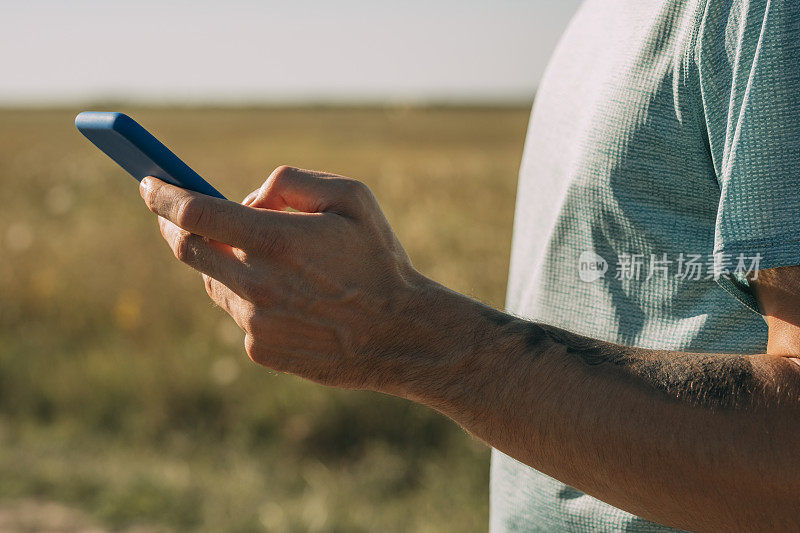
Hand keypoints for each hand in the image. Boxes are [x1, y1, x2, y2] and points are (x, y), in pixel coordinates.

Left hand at [139, 166, 424, 389]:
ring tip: (265, 257)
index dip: (164, 195)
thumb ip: (292, 181)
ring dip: (223, 261)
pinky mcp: (260, 349)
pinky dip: (249, 296)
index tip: (147, 182)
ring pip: (213, 282)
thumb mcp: (352, 197)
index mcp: (277, 240)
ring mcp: (255, 322)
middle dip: (174, 225)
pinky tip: (289, 298)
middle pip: (188, 249)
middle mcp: (257, 283)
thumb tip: (248, 197)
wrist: (400, 334)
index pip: (194, 213)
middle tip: (173, 212)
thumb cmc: (379, 259)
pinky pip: (238, 313)